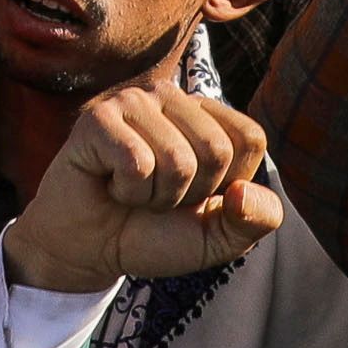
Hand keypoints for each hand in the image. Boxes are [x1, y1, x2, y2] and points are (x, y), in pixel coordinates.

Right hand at [6, 82, 284, 294]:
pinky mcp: (97, 118)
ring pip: (177, 160)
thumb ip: (257, 219)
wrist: (90, 250)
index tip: (193, 195)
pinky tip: (111, 186)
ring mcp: (132, 101)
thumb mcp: (218, 236)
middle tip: (156, 195)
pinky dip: (128, 192)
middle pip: (216, 150)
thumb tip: (244, 192)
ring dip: (155, 197)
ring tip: (133, 191)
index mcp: (205, 115)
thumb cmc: (154, 233)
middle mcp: (171, 96)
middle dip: (189, 194)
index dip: (226, 185)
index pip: (249, 138)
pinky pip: (138, 163)